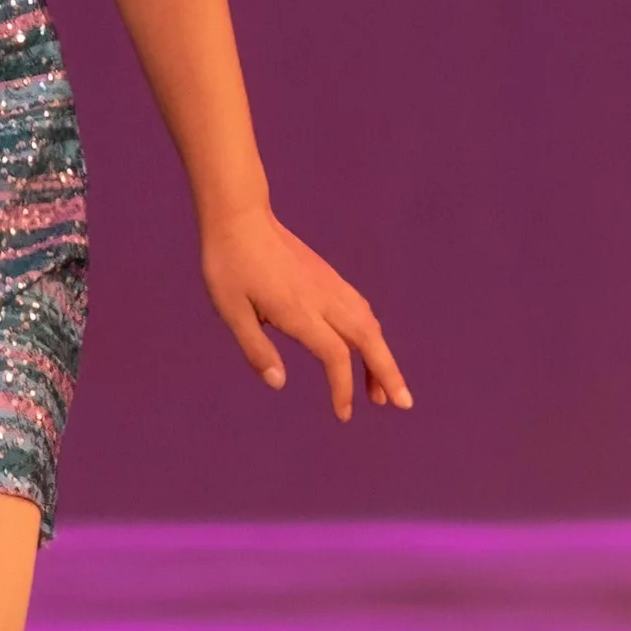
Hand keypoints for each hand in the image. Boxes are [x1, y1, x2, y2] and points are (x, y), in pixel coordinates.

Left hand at [201, 206, 410, 420]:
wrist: (239, 216)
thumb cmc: (228, 264)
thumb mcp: (230, 310)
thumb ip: (255, 348)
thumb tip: (278, 383)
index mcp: (298, 310)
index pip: (334, 355)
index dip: (343, 387)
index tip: (342, 413)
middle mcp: (322, 297)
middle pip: (367, 339)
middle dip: (387, 372)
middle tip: (402, 404)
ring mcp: (329, 284)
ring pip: (368, 323)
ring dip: (380, 356)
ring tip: (382, 389)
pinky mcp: (327, 276)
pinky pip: (359, 308)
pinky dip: (370, 334)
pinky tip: (367, 347)